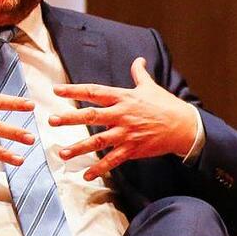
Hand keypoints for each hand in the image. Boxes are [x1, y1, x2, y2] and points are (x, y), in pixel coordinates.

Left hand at [49, 57, 196, 180]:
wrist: (184, 126)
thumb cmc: (166, 105)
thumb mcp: (151, 87)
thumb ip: (140, 74)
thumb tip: (138, 60)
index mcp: (123, 98)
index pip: (94, 92)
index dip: (74, 90)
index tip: (56, 90)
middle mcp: (121, 115)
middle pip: (91, 115)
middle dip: (70, 118)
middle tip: (52, 120)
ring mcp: (126, 133)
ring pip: (98, 141)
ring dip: (79, 148)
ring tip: (62, 153)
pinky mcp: (132, 149)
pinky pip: (113, 160)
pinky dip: (100, 168)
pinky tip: (87, 175)